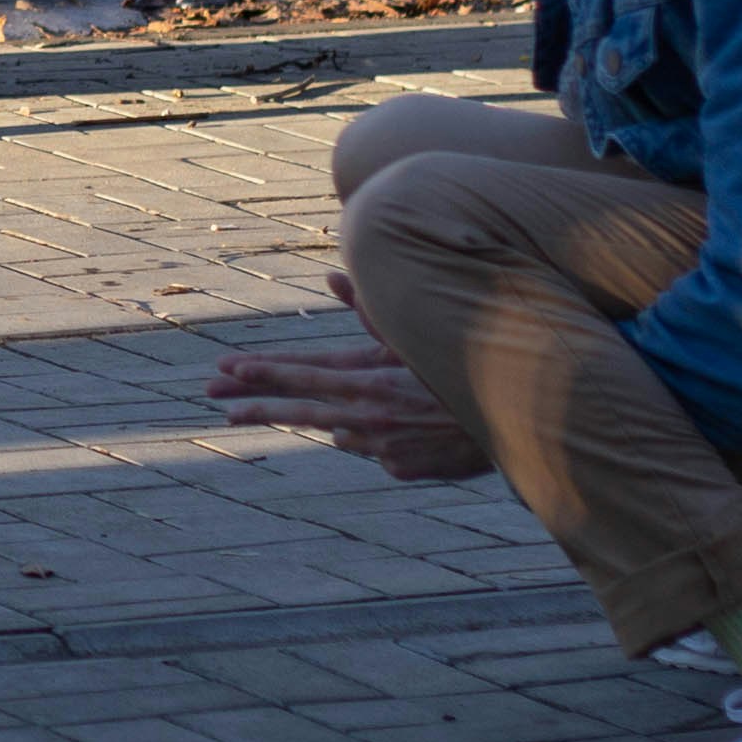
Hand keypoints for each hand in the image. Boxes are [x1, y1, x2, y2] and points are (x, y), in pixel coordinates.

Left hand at [205, 273, 494, 482]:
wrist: (527, 422)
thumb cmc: (471, 364)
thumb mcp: (417, 334)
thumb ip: (371, 308)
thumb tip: (332, 275)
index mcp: (373, 380)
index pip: (304, 374)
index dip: (264, 371)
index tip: (226, 370)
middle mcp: (372, 416)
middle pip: (302, 409)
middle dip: (255, 403)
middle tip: (214, 401)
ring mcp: (386, 446)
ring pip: (334, 429)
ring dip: (303, 418)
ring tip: (249, 412)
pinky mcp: (404, 466)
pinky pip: (373, 449)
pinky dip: (364, 437)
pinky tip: (352, 429)